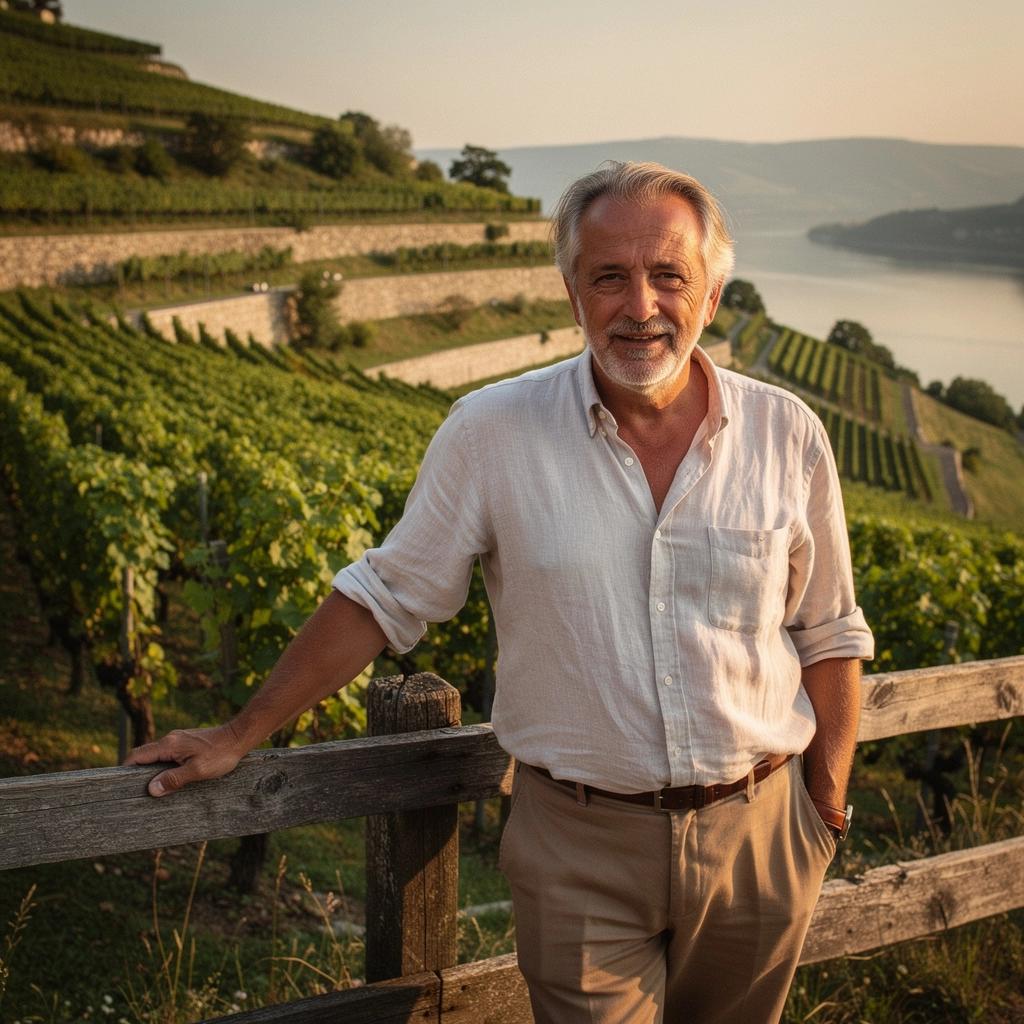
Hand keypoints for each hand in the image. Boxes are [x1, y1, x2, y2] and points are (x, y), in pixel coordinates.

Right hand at [124, 722, 247, 796]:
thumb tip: (151, 789)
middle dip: (136, 772)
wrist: (239, 737)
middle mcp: (171, 739)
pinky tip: (168, 778)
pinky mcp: (187, 743)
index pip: (137, 755)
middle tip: (133, 791)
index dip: (125, 769)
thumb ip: (174, 779)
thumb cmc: (221, 754)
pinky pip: (167, 754)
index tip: (119, 785)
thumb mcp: (198, 770)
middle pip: (144, 755)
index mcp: (169, 745)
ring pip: (156, 755)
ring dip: (151, 770)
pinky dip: (162, 766)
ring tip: (150, 789)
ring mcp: (179, 740)